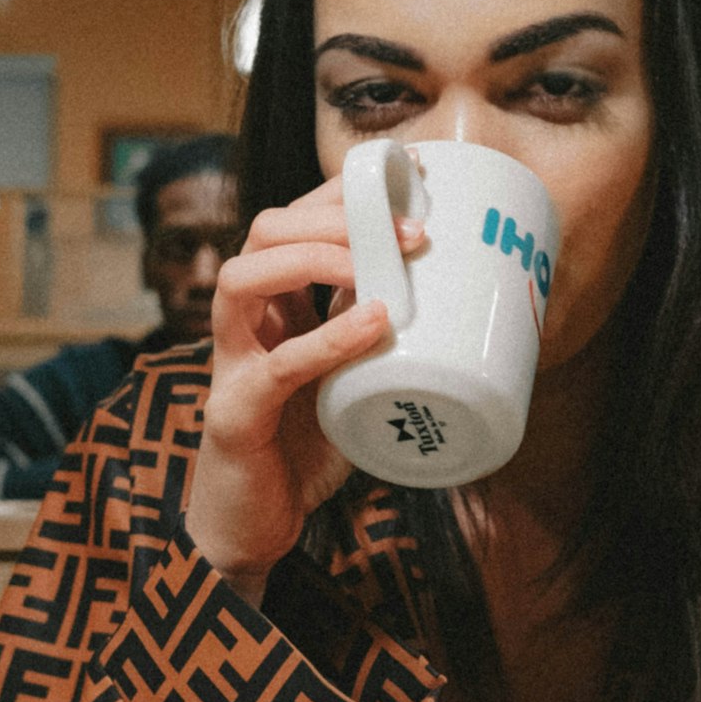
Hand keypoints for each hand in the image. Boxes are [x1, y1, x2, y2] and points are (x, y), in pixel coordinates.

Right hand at [184, 177, 421, 604]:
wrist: (256, 526)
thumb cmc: (305, 446)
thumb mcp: (354, 377)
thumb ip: (386, 340)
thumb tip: (469, 309)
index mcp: (275, 304)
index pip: (296, 219)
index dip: (345, 190)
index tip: (414, 175)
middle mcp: (245, 322)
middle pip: (263, 231)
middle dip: (334, 215)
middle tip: (410, 229)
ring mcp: (231, 364)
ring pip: (242, 279)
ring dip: (312, 258)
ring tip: (378, 263)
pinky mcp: (235, 414)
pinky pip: (275, 366)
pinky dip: (325, 339)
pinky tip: (372, 324)